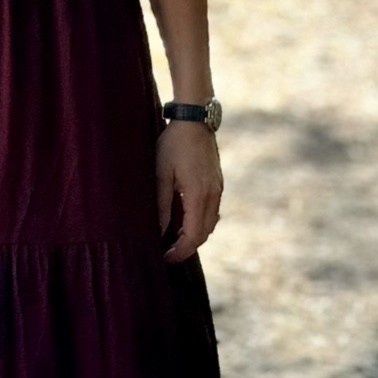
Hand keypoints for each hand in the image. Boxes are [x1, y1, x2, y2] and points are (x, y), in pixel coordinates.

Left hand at [156, 121, 221, 262]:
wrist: (195, 120)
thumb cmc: (174, 144)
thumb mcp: (161, 174)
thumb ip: (162, 204)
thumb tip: (159, 231)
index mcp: (199, 195)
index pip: (193, 236)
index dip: (180, 251)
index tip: (165, 257)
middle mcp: (213, 195)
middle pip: (204, 234)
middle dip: (187, 248)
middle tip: (167, 253)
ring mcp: (217, 189)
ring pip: (210, 224)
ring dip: (194, 236)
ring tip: (173, 240)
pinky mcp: (217, 184)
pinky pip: (211, 212)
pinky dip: (200, 223)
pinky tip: (184, 222)